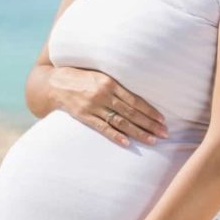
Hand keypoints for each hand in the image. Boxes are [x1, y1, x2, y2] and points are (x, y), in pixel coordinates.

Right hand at [49, 67, 169, 147]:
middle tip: (165, 133)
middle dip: (150, 124)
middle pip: (131, 113)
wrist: (55, 83)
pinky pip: (102, 128)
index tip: (162, 120)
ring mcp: (93, 106)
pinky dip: (115, 136)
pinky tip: (127, 143)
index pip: (136, 100)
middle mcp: (103, 94)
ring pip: (120, 122)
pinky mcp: (84, 116)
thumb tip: (138, 97)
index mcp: (110, 82)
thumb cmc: (82, 77)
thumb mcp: (101, 76)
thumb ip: (117, 85)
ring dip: (138, 132)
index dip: (150, 111)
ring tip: (152, 140)